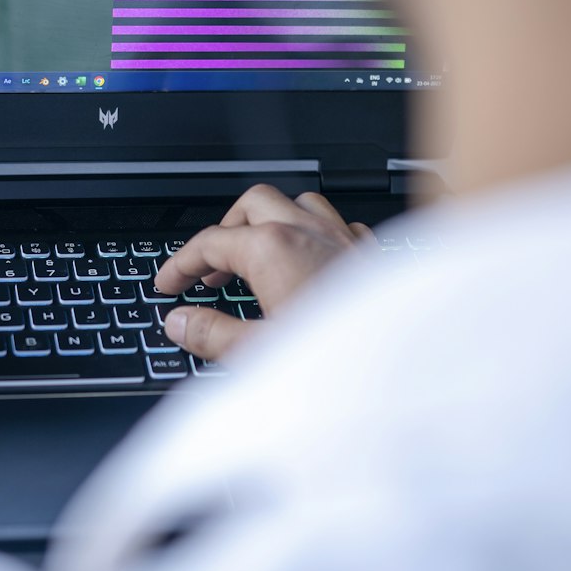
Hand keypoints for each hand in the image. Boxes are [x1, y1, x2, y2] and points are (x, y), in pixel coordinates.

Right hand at [155, 185, 372, 361]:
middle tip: (209, 269)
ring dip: (271, 223)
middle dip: (225, 230)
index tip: (169, 283)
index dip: (181, 263)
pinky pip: (336, 224)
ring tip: (255, 256)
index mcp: (273, 249)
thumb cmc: (339, 360)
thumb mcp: (258, 351)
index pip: (210, 241)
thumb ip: (212, 333)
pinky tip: (309, 260)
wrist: (400, 365)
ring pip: (297, 204)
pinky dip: (314, 234)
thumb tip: (181, 322)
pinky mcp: (368, 253)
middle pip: (253, 204)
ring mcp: (342, 238)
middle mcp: (308, 232)